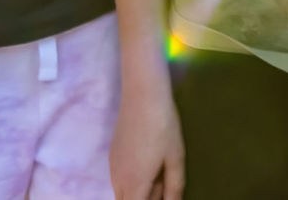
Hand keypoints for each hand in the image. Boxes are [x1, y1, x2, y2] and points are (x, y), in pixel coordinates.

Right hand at [110, 78, 185, 199]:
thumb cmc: (164, 127)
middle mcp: (118, 180)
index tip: (162, 194)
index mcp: (135, 184)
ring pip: (122, 192)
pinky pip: (120, 179)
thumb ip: (174, 186)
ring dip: (139, 192)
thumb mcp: (175, 158)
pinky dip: (133, 180)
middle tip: (163, 184)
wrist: (142, 97)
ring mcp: (112, 168)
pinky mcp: (112, 156)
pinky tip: (149, 162)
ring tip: (159, 172)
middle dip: (145, 199)